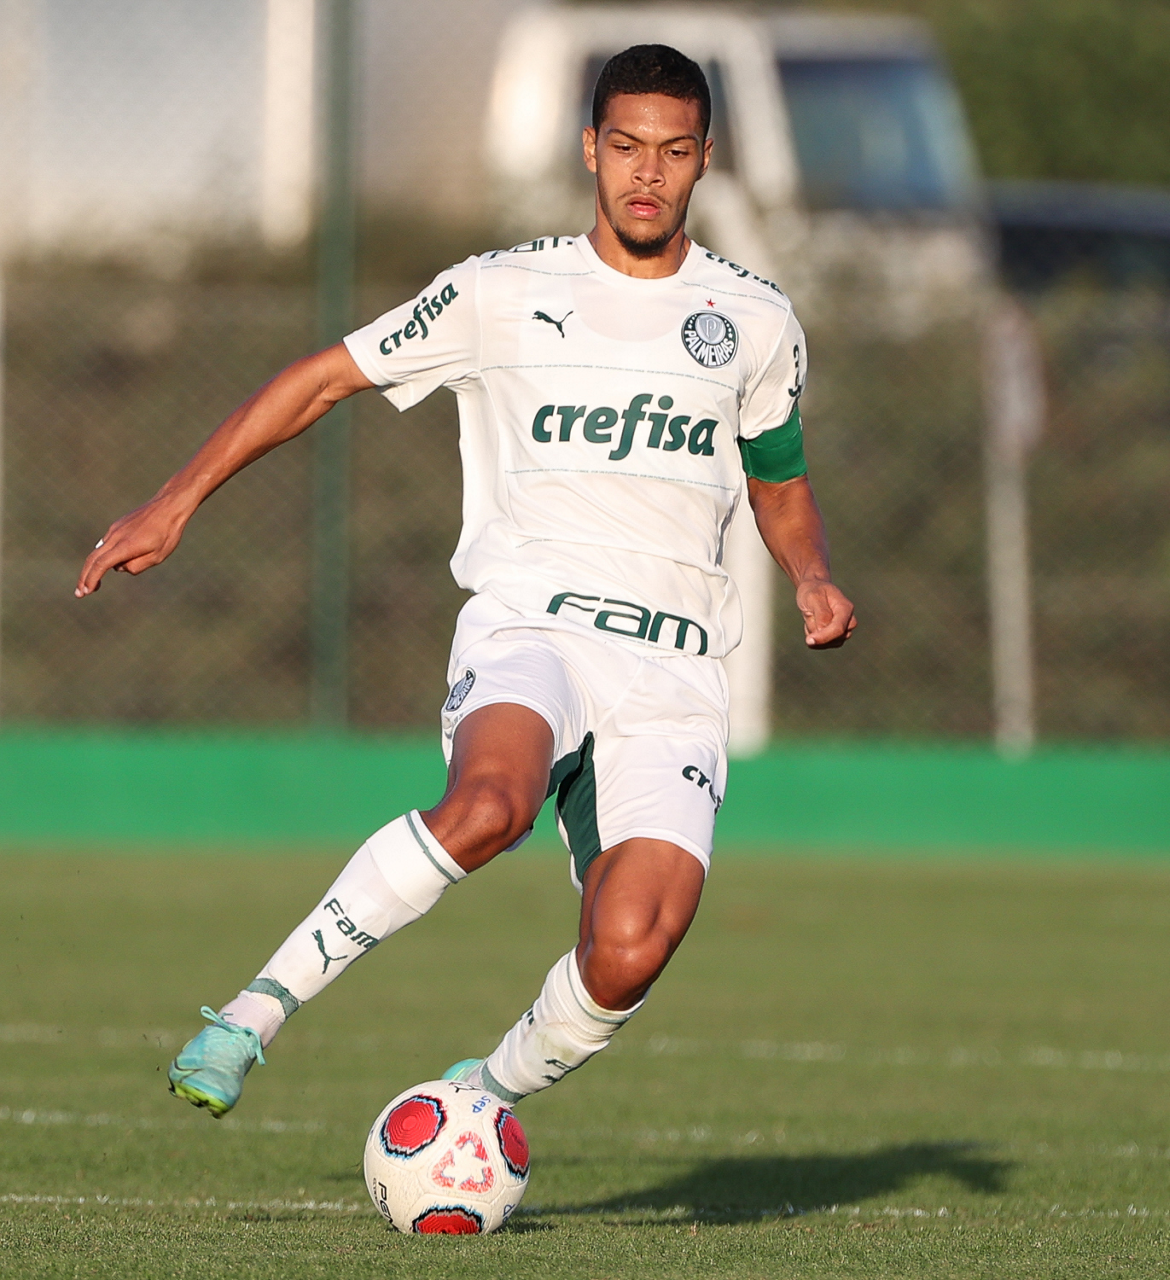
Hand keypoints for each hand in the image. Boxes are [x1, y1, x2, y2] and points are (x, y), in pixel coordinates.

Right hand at [74, 494, 191, 597]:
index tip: (85, 592)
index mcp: (125, 546)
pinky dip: (104, 556)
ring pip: (99, 551)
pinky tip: (112, 564)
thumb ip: (136, 566)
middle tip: (79, 593)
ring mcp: (115, 530)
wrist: (168, 505)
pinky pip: (107, 544)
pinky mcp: (118, 525)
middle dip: (84, 577)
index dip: (91, 579)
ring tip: (94, 584)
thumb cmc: (167, 533)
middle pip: (92, 559)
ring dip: (94, 568)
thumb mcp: (157, 556)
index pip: (101, 565)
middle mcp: (115, 536)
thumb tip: (119, 568)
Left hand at [796, 578, 855, 648]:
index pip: (838, 628)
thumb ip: (821, 614)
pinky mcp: (836, 637)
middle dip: (818, 632)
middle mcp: (848, 621)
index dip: (824, 637)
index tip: (809, 640)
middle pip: (836, 639)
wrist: (813, 589)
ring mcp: (843, 630)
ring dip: (814, 632)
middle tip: (809, 613)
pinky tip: (811, 622)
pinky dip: (812, 635)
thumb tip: (823, 630)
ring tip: (811, 615)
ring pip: (828, 643)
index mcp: (846, 608)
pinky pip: (821, 645)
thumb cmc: (814, 591)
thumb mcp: (814, 597)